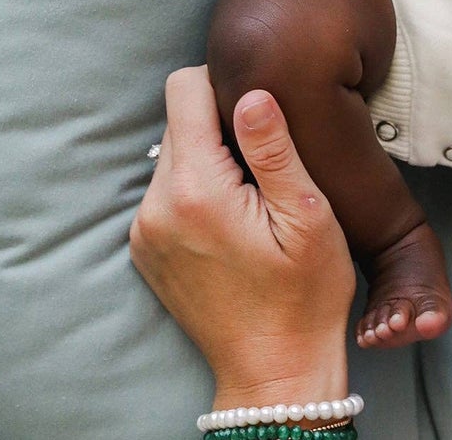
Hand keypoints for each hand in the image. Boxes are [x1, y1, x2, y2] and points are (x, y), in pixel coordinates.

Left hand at [130, 69, 353, 408]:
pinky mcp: (146, 250)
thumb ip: (273, 148)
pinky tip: (235, 215)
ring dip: (209, 156)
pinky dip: (197, 186)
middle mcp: (156, 206)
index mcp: (195, 190)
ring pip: (172, 152)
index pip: (184, 88)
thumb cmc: (304, 294)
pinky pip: (167, 189)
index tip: (261, 110)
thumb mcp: (306, 215)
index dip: (224, 82)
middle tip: (267, 157)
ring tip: (254, 190)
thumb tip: (252, 91)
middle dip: (220, 122)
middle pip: (177, 119)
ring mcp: (145, 232)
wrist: (275, 370)